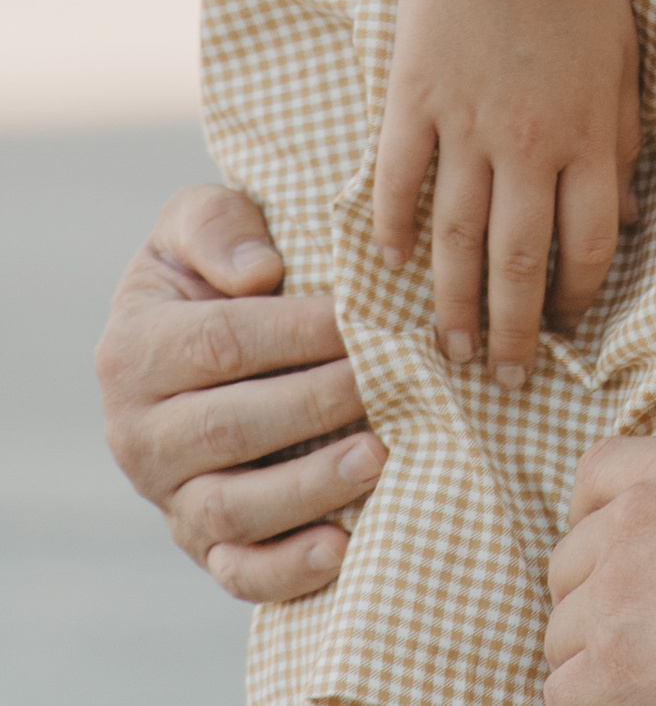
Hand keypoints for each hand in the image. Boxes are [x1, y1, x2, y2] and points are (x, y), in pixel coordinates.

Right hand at [95, 186, 383, 600]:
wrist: (194, 334)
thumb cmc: (210, 267)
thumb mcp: (195, 221)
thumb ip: (216, 227)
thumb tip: (258, 272)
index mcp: (132, 350)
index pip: (219, 344)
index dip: (295, 334)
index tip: (362, 319)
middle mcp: (136, 434)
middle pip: (230, 428)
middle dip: (317, 405)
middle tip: (387, 382)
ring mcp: (167, 497)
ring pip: (232, 509)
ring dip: (310, 488)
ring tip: (378, 456)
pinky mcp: (200, 543)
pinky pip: (236, 570)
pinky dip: (285, 569)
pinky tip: (341, 547)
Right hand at [373, 0, 641, 383]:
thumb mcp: (624, 59)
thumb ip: (623, 141)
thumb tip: (626, 221)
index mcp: (586, 134)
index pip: (585, 246)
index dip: (578, 301)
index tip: (569, 333)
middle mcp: (527, 141)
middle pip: (516, 262)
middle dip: (512, 333)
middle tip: (504, 381)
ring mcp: (464, 123)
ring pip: (454, 238)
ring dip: (451, 303)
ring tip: (448, 351)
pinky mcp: (413, 99)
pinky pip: (398, 180)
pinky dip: (393, 228)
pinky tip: (392, 267)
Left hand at [544, 359, 655, 705]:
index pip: (595, 475)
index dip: (612, 517)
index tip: (649, 556)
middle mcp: (636, 523)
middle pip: (573, 563)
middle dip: (604, 597)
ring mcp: (615, 603)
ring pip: (564, 635)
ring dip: (597, 659)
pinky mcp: (606, 679)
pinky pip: (562, 695)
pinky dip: (595, 705)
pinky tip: (652, 702)